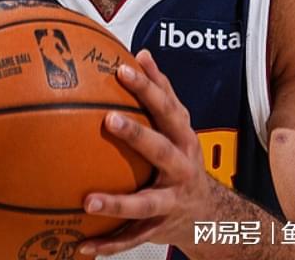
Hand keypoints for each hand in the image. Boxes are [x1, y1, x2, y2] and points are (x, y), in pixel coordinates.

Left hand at [79, 49, 211, 256]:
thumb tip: (141, 54)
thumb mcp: (181, 125)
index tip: (123, 68)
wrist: (213, 216)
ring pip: (145, 204)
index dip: (148, 87)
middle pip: (161, 150)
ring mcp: (171, 201)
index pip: (167, 107)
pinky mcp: (159, 228)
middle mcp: (181, 169)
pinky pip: (132, 238)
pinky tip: (81, 245)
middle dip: (137, 135)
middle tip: (109, 120)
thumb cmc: (185, 157)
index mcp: (184, 138)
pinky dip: (108, 244)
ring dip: (118, 203)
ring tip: (89, 201)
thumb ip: (163, 91)